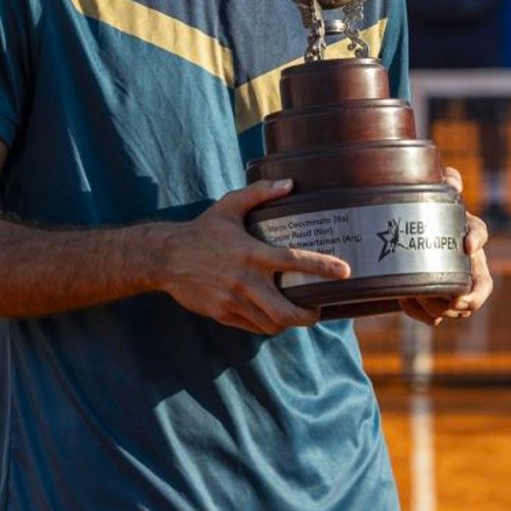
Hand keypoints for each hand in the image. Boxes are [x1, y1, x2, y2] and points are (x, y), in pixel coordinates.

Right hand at [161, 179, 350, 334]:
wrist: (166, 258)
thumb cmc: (202, 230)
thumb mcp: (229, 206)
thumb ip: (260, 192)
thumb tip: (290, 183)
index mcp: (252, 252)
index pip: (295, 261)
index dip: (323, 267)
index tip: (345, 272)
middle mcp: (245, 281)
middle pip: (285, 311)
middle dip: (308, 316)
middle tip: (318, 309)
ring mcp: (233, 301)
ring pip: (271, 324)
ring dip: (288, 322)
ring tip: (298, 314)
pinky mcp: (223, 314)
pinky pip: (252, 327)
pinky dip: (267, 325)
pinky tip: (272, 316)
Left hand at [400, 166, 491, 325]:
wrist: (407, 239)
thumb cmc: (427, 217)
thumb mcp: (435, 199)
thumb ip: (446, 184)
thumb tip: (451, 177)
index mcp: (468, 235)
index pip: (480, 234)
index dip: (478, 241)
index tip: (468, 245)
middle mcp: (467, 265)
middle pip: (475, 292)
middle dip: (460, 298)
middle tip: (440, 293)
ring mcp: (453, 288)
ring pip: (455, 309)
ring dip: (436, 307)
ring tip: (413, 295)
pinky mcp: (436, 302)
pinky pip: (433, 316)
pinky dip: (420, 314)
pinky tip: (405, 301)